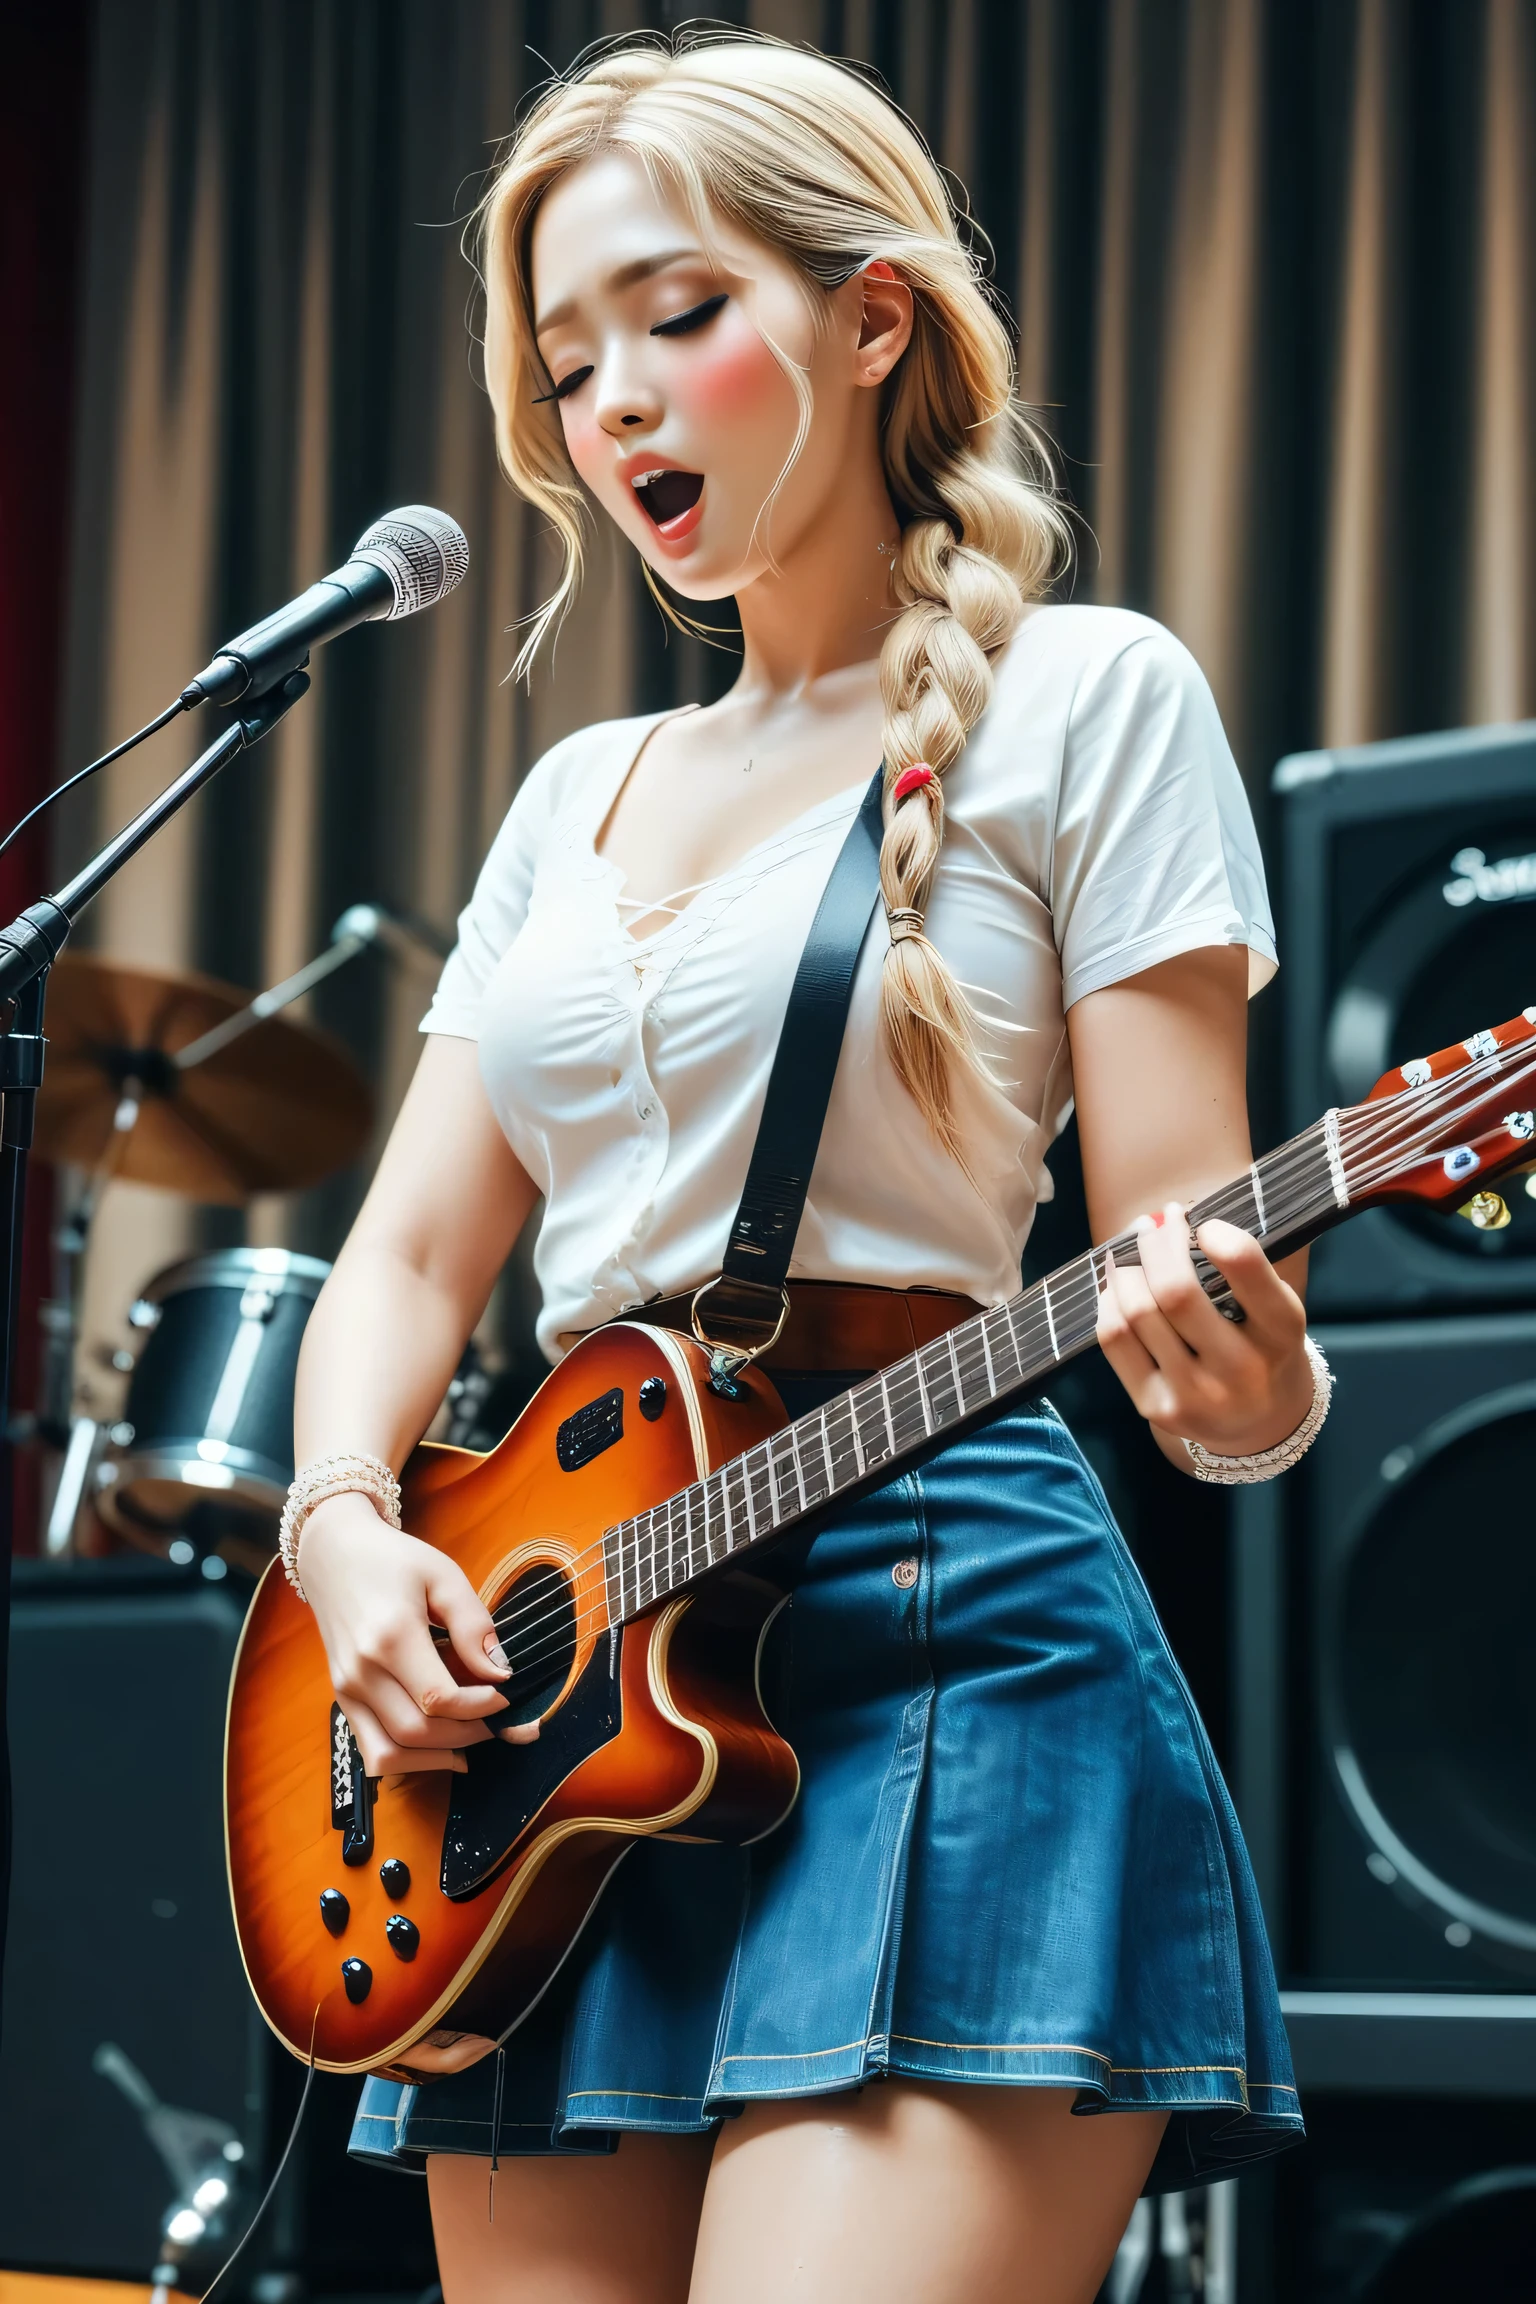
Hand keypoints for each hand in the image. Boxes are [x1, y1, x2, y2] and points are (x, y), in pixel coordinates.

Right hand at [297, 1491, 539, 1775]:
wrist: (332, 1554)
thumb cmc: (392, 1560)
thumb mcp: (442, 1575)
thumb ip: (473, 1624)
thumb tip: (501, 1671)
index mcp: (389, 1636)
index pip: (439, 1698)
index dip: (481, 1707)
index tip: (507, 1695)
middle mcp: (361, 1671)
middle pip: (418, 1732)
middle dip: (468, 1734)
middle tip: (500, 1721)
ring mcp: (346, 1689)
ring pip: (390, 1755)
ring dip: (436, 1758)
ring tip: (472, 1738)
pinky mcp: (342, 1698)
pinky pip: (372, 1749)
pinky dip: (408, 1759)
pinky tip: (440, 1746)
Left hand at [1096, 1202, 1312, 1461]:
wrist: (1261, 1422)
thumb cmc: (1263, 1345)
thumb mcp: (1275, 1307)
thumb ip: (1238, 1268)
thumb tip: (1166, 1222)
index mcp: (1282, 1331)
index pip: (1244, 1266)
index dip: (1214, 1232)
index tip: (1202, 1225)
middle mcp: (1241, 1369)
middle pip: (1175, 1291)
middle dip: (1155, 1245)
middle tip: (1151, 1223)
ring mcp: (1195, 1394)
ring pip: (1136, 1313)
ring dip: (1125, 1268)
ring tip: (1128, 1250)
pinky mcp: (1157, 1408)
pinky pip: (1115, 1340)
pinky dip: (1110, 1301)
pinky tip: (1118, 1285)